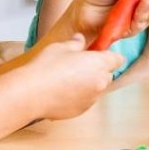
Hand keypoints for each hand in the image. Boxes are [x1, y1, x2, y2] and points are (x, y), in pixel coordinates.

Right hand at [4, 36, 122, 120]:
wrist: (30, 94)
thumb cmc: (46, 67)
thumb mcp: (60, 47)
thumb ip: (75, 43)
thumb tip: (80, 39)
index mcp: (99, 64)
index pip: (118, 59)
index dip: (109, 56)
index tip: (99, 54)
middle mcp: (100, 83)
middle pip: (108, 75)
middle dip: (98, 70)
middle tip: (78, 66)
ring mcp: (92, 99)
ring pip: (96, 89)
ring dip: (88, 84)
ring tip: (66, 79)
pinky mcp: (81, 110)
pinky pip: (85, 101)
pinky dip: (78, 96)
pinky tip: (62, 91)